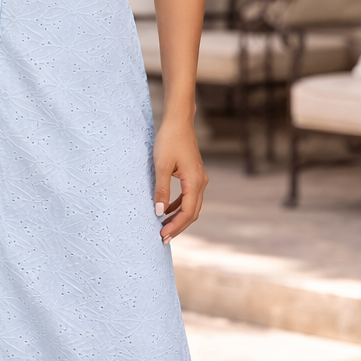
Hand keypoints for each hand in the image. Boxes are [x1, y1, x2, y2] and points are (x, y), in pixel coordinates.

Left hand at [153, 116, 207, 243]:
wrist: (179, 121)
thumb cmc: (169, 140)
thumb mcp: (161, 166)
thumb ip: (161, 190)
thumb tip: (159, 211)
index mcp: (194, 182)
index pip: (188, 212)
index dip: (176, 226)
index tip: (162, 235)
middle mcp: (201, 182)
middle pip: (192, 212)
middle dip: (178, 227)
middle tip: (163, 238)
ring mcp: (199, 178)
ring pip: (192, 206)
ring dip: (179, 218)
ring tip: (165, 228)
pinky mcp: (194, 175)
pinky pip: (189, 197)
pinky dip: (179, 206)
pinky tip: (167, 211)